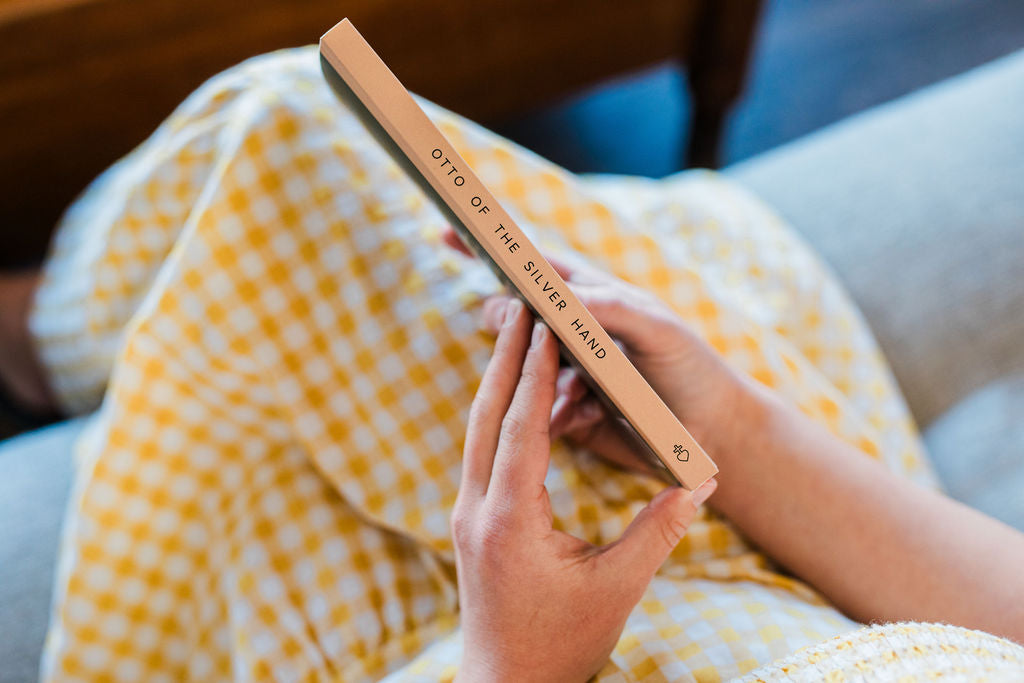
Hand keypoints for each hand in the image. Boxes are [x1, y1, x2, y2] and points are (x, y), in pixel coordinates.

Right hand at [443, 226, 751, 476]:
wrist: (711, 434)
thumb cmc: (690, 368)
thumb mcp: (658, 330)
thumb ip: (613, 309)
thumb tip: (560, 297)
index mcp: (590, 298)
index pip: (535, 266)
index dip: (494, 249)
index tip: (452, 234)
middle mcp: (571, 333)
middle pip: (515, 319)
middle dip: (510, 330)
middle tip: (536, 343)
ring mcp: (564, 373)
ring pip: (523, 372)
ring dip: (545, 382)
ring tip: (585, 395)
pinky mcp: (567, 414)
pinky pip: (540, 412)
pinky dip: (558, 415)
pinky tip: (589, 416)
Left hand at [452, 296, 716, 681]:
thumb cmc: (563, 642)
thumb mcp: (618, 588)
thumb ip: (658, 531)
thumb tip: (704, 480)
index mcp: (508, 519)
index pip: (522, 426)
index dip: (535, 370)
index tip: (546, 320)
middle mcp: (475, 509)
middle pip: (486, 414)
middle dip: (505, 357)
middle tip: (521, 303)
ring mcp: (466, 515)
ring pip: (476, 430)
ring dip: (498, 381)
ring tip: (517, 335)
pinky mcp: (470, 522)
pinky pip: (480, 451)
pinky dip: (498, 415)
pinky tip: (516, 397)